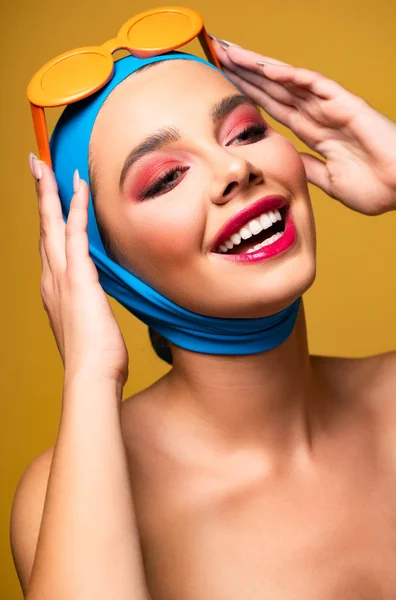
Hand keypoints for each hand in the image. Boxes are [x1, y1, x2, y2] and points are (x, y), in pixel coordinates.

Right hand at [30, 155, 128, 387]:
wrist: (90, 377)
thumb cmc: (94, 360)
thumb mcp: (88, 328)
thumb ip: (87, 310)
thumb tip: (93, 308)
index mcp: (54, 291)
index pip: (50, 246)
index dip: (48, 220)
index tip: (47, 199)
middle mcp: (51, 280)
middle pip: (44, 228)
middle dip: (40, 195)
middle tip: (35, 165)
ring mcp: (61, 277)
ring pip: (52, 225)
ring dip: (49, 192)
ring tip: (45, 165)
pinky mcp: (78, 277)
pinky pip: (77, 233)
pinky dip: (76, 207)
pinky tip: (78, 186)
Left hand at [212, 40, 395, 214]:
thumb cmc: (376, 188)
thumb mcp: (328, 181)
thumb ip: (307, 167)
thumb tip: (284, 159)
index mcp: (316, 133)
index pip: (275, 107)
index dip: (251, 94)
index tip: (226, 84)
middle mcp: (321, 115)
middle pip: (276, 88)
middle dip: (248, 71)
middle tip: (220, 52)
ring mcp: (333, 107)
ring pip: (290, 80)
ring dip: (260, 66)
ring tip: (232, 51)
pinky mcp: (348, 104)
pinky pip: (315, 84)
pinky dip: (291, 75)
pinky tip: (267, 68)